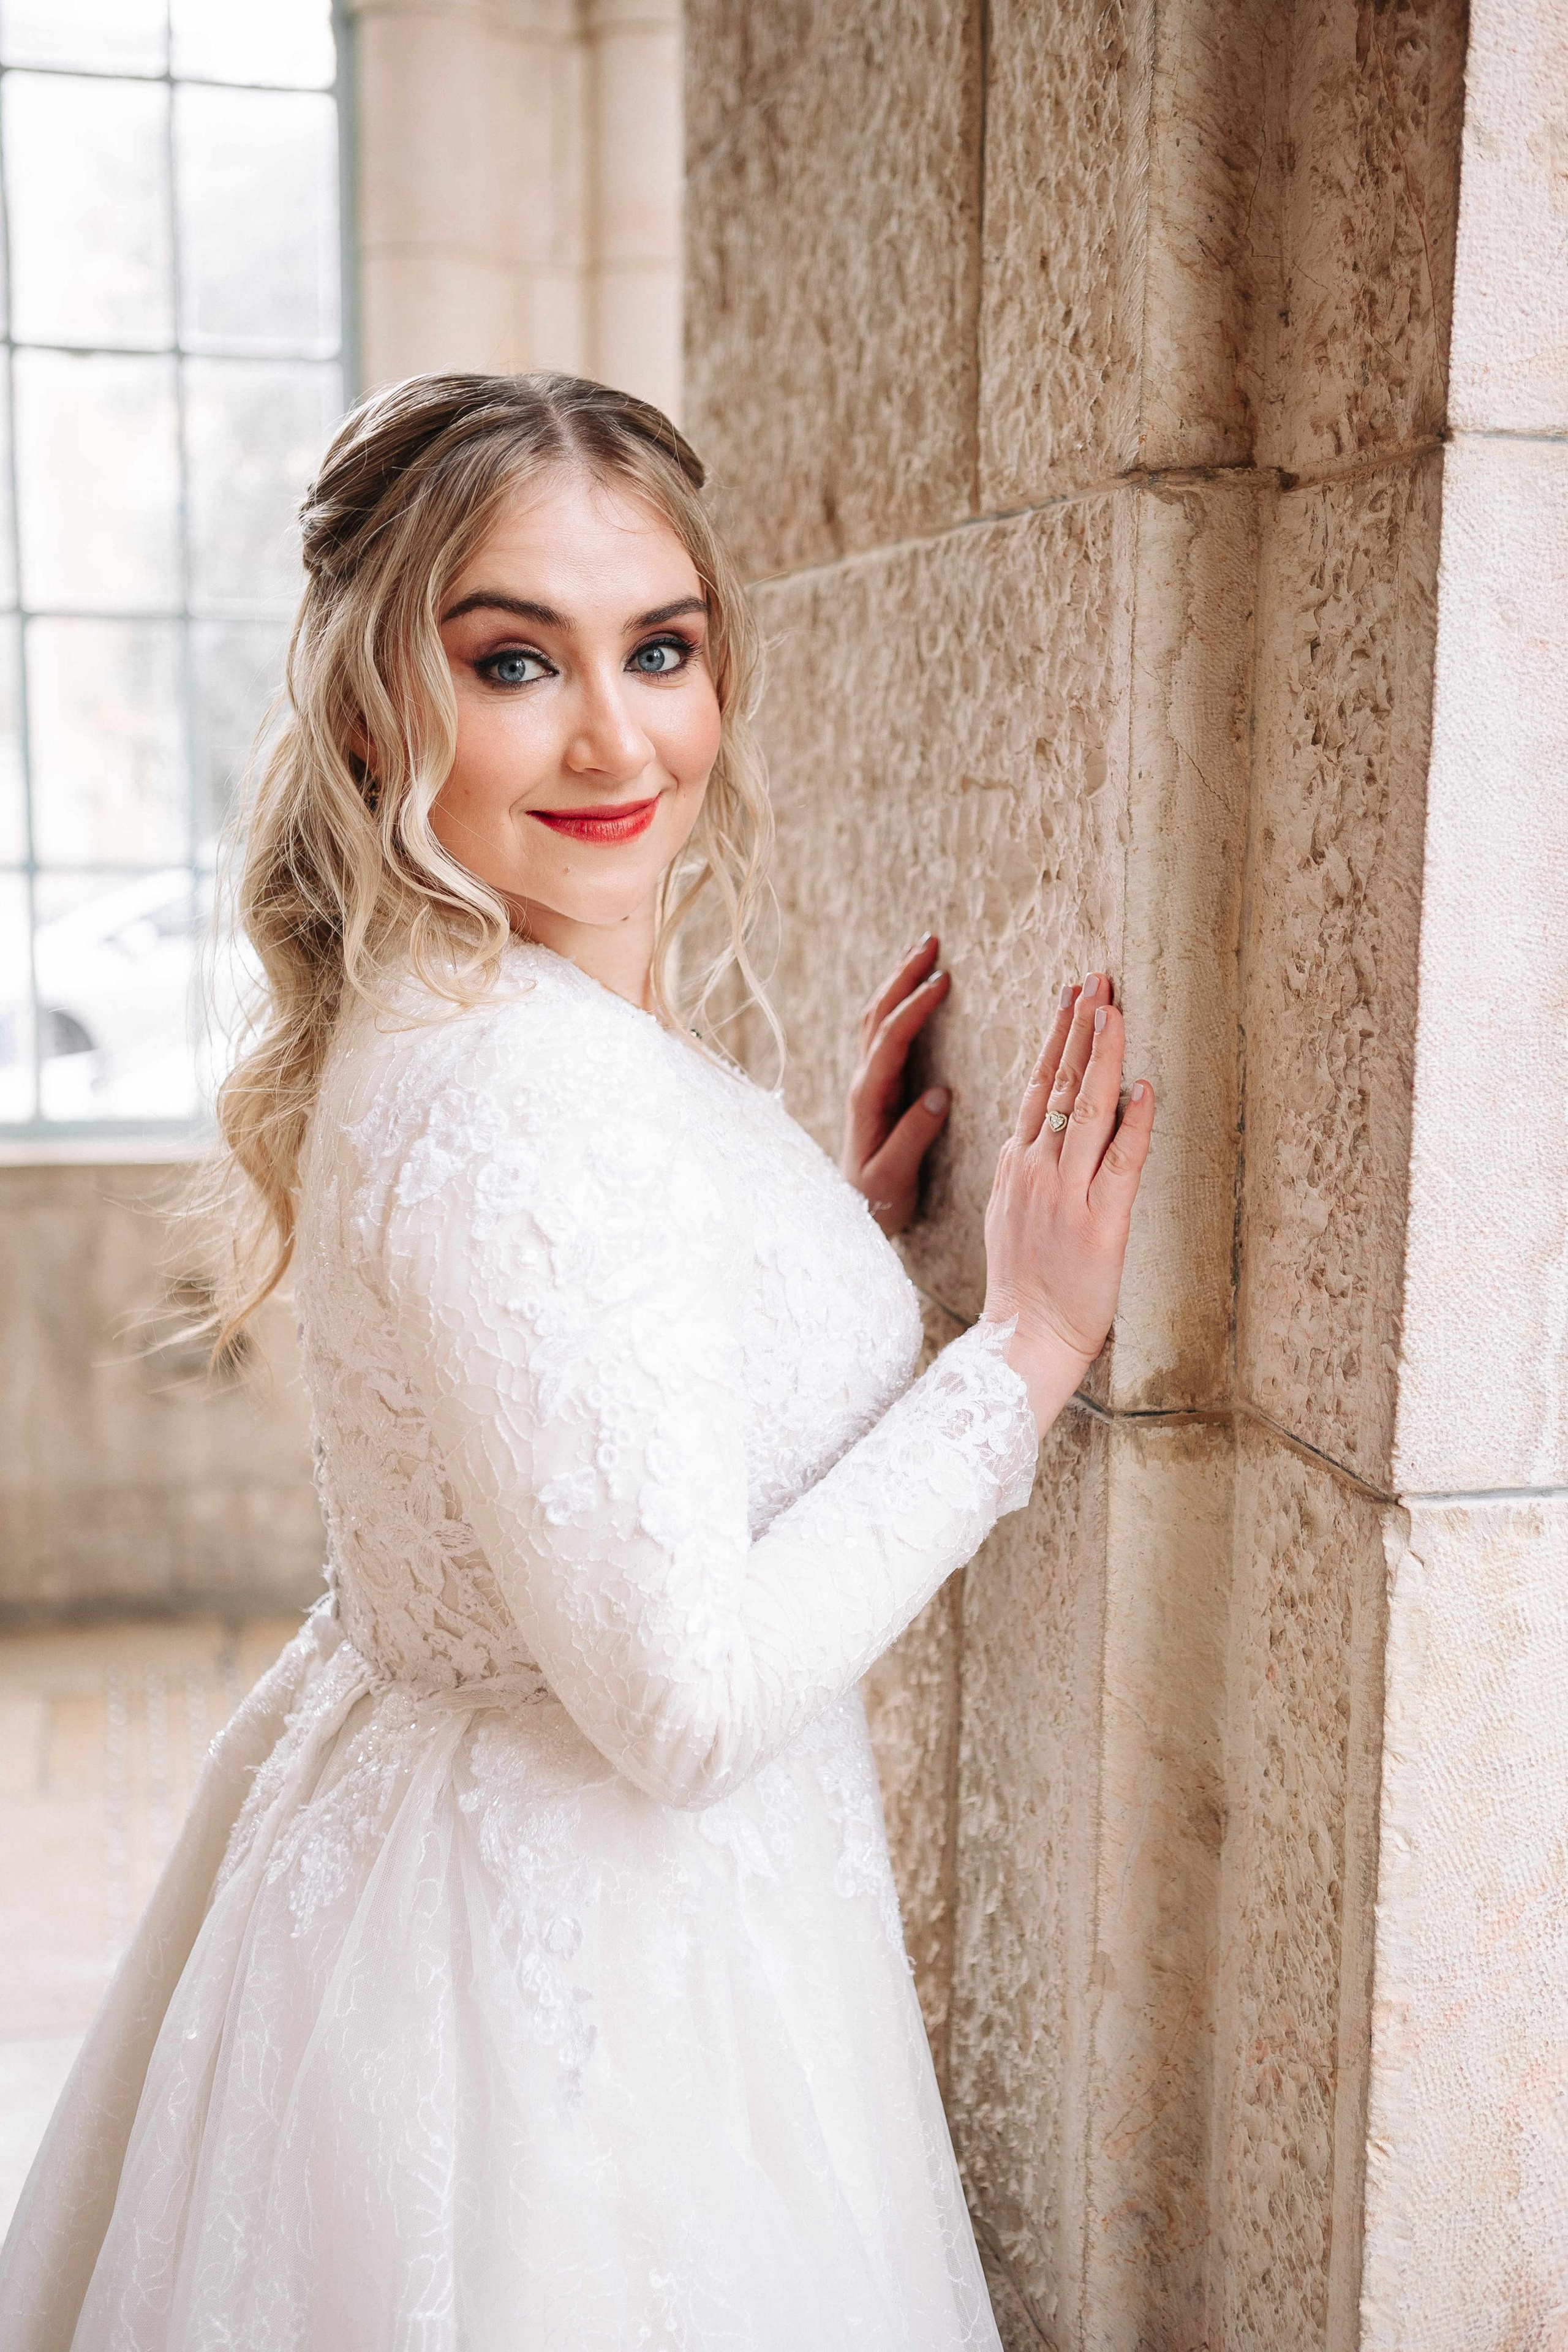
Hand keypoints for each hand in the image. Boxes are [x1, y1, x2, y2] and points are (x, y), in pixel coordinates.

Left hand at [841, 933, 952, 1233]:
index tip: (941, 981)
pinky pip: (883, 1031)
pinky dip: (898, 1000)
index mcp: (869, 1100)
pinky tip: (913, 986)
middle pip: (878, 1016)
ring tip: (923, 949)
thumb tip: (939, 1095)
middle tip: (931, 941)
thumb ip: (913, 1138)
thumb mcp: (894, 1178)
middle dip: (903, 976)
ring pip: (877, 1018)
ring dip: (898, 981)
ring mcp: (867, 1080)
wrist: (852, 1212)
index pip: (890, 1042)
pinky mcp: (875, 1084)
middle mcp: (863, 1083)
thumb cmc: (876, 1200)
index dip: (914, 1009)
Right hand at [982, 973, 1154, 1434]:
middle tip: (1097, 979)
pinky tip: (1143, 1086)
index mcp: (1016, 1165)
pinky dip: (1133, 1122)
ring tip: (1115, 1010)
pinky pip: (1119, 1162)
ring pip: (1085, 1110)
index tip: (1071, 995)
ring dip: (1102, 1055)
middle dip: (1079, 1027)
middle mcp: (1036, 1170)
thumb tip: (1033, 1131)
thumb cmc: (1023, 1284)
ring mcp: (1066, 1195)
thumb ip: (1022, 1169)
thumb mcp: (1009, 1214)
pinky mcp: (1100, 1224)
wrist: (1022, 1339)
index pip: (1036, 1085)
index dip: (1055, 1037)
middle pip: (1058, 1083)